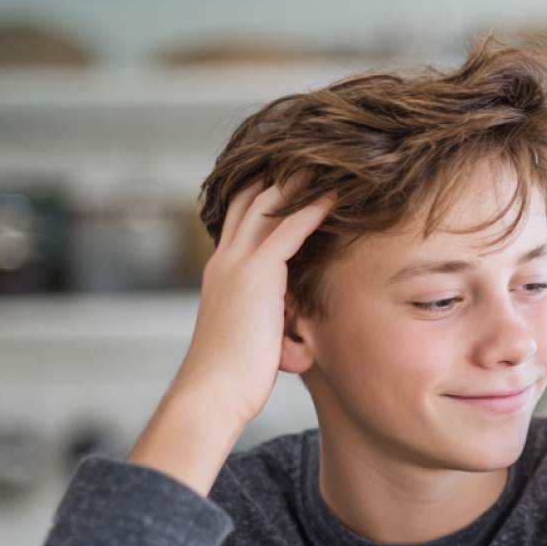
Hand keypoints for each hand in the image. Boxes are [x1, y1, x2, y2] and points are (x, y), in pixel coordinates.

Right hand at [127, 181, 331, 494]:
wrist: (211, 395)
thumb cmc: (234, 381)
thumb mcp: (256, 344)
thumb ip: (276, 331)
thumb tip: (299, 348)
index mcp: (223, 274)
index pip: (240, 219)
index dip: (263, 192)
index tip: (290, 173)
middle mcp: (226, 262)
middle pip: (250, 199)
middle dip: (280, 173)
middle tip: (312, 150)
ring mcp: (238, 266)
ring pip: (268, 206)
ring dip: (299, 181)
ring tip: (328, 159)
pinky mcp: (257, 277)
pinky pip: (288, 230)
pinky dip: (312, 209)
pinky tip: (335, 194)